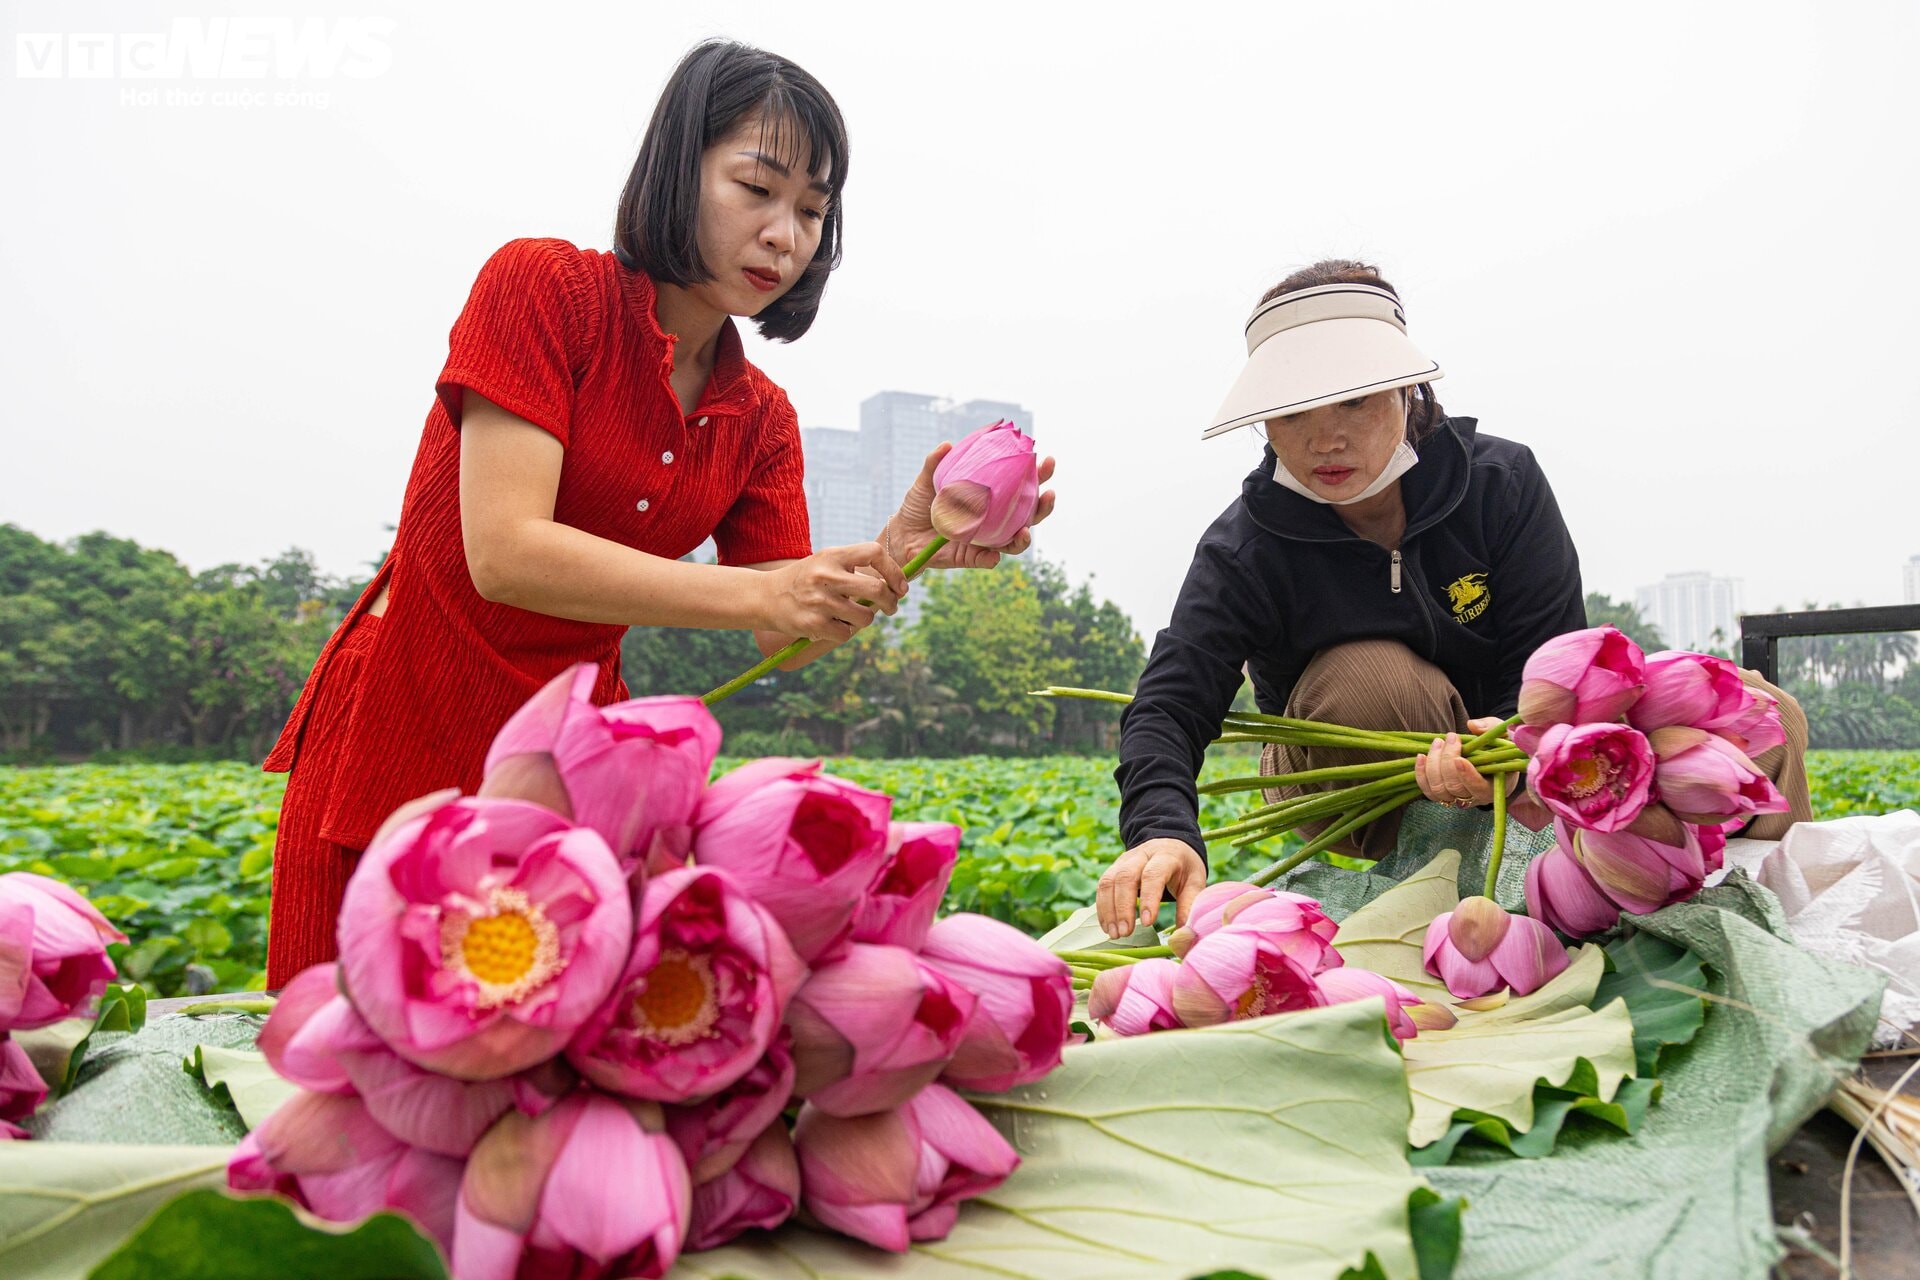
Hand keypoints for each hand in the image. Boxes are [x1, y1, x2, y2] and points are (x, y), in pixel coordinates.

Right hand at [759, 543, 906, 639]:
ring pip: (865, 617)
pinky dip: (845, 633)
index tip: (900, 586)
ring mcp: (820, 601)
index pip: (874, 553)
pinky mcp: (814, 624)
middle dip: (890, 602)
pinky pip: (847, 634)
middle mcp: (826, 576)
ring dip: (865, 620)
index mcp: (832, 555)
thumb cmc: (805, 580)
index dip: (894, 570)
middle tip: (890, 607)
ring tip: (852, 616)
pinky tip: (833, 626)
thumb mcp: (826, 563)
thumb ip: (854, 569)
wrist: (765, 597)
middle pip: (876, 589)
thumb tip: (894, 586)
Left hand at [887, 443, 1058, 569]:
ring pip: (1014, 542)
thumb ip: (936, 463)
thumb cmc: (919, 504)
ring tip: (1026, 530)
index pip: (1021, 487)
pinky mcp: (970, 558)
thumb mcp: (927, 480)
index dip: (1039, 475)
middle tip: (1050, 492)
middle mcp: (994, 520)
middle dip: (1044, 506)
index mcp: (991, 498)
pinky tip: (993, 556)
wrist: (901, 533)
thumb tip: (949, 445)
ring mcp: (984, 540)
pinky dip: (990, 559)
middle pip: (1028, 516)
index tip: (1047, 460)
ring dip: (1024, 537)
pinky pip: (985, 561)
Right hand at [1096, 838, 1204, 938]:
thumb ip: (1189, 905)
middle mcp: (1141, 855)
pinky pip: (1102, 887)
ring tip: (1115, 934)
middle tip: (1126, 933)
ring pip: (1109, 881)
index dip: (1148, 898)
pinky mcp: (1114, 868)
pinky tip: (1107, 927)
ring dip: (1109, 910)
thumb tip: (1183, 934)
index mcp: (1165, 856)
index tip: (1147, 923)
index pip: (1153, 875)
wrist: (1170, 845)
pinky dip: (1102, 908)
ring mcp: (1124, 860)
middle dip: (1123, 907)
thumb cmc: (1184, 868)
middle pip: (1125, 877)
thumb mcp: (1195, 882)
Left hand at [1415, 729, 1494, 807]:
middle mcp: (1476, 797)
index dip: (1467, 775)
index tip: (1459, 758)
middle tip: (1450, 738)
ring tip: (1438, 742)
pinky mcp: (1443, 794)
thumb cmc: (1502, 746)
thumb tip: (1472, 725)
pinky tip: (1421, 756)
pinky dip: (1421, 774)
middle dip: (1447, 761)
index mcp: (1495, 787)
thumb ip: (1490, 728)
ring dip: (1433, 765)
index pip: (1478, 788)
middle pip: (1454, 787)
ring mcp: (1457, 797)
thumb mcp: (1503, 734)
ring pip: (1438, 790)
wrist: (1494, 758)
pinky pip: (1428, 790)